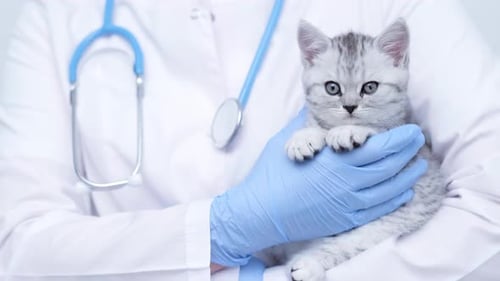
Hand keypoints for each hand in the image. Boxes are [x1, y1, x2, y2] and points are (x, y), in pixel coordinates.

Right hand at [209, 109, 426, 265]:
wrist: (260, 213)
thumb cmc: (271, 176)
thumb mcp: (287, 142)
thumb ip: (307, 123)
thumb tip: (315, 106)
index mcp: (334, 161)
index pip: (376, 147)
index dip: (397, 139)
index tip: (409, 129)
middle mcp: (346, 183)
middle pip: (387, 166)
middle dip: (407, 151)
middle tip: (419, 140)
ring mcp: (347, 204)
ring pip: (387, 189)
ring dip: (406, 176)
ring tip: (419, 165)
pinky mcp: (344, 220)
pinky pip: (377, 210)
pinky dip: (393, 200)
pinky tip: (403, 192)